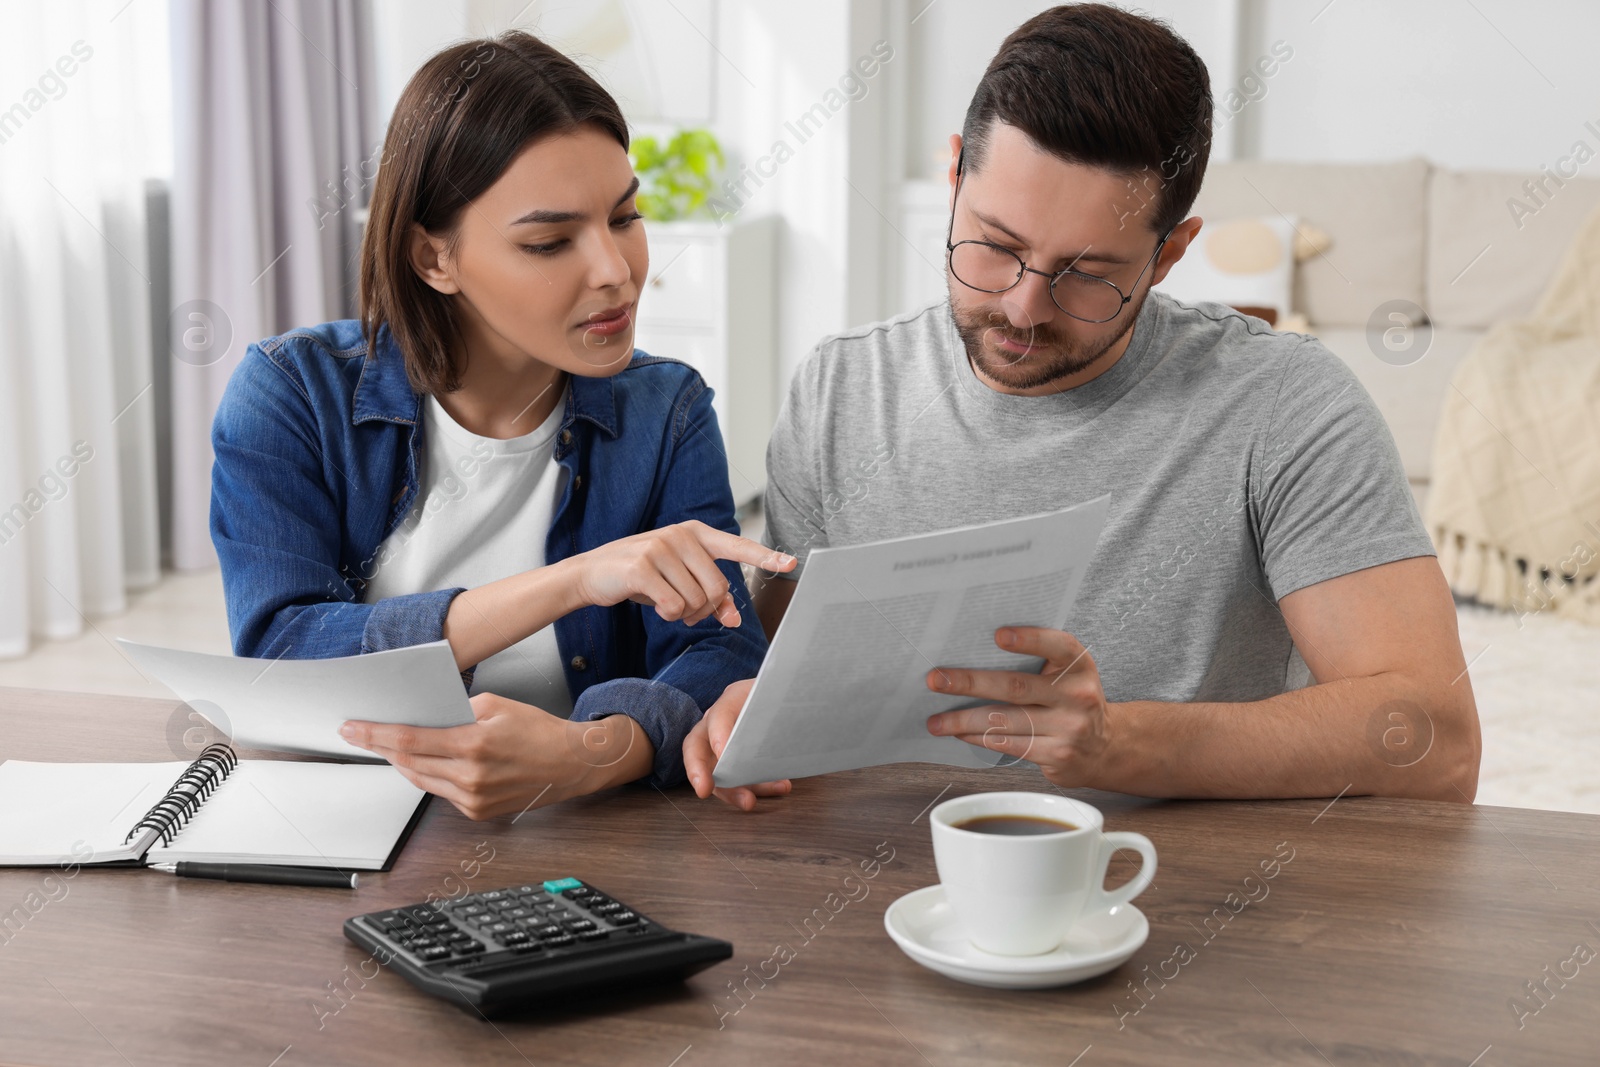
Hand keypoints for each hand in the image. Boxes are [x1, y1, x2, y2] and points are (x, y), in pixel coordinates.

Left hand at [340, 692, 654, 819]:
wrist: (571, 763)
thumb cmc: (540, 731)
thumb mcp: (497, 704)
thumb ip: (459, 709)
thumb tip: (429, 715)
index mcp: (474, 744)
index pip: (410, 739)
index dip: (375, 735)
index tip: (352, 729)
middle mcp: (471, 776)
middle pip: (408, 762)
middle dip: (381, 748)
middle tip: (360, 735)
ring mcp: (473, 798)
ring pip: (420, 780)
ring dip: (402, 763)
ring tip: (390, 747)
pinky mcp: (477, 812)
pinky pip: (440, 792)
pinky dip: (429, 776)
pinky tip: (426, 763)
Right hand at [568, 520, 794, 627]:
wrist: (594, 572)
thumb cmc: (644, 576)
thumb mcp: (679, 579)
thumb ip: (709, 592)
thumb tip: (734, 618)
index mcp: (695, 534)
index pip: (737, 546)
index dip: (766, 556)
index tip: (792, 562)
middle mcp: (681, 535)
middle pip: (717, 588)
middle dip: (704, 609)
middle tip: (685, 611)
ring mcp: (661, 548)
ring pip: (696, 601)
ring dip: (683, 615)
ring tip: (666, 604)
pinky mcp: (642, 567)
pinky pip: (673, 607)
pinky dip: (667, 616)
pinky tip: (654, 606)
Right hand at [683, 677, 791, 810]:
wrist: (794, 700)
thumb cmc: (786, 694)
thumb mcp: (784, 693)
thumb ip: (780, 706)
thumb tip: (786, 723)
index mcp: (734, 698)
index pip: (719, 715)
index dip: (718, 735)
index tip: (724, 756)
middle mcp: (720, 723)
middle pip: (697, 747)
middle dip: (697, 770)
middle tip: (703, 789)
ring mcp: (724, 745)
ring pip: (716, 773)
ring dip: (731, 791)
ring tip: (749, 802)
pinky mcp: (736, 764)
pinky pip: (737, 782)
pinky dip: (758, 789)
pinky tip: (781, 787)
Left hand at [924, 627, 1111, 787]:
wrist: (1105, 748)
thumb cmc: (1072, 701)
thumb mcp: (1069, 674)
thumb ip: (1039, 661)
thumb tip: (974, 651)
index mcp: (1080, 666)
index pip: (1058, 646)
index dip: (1029, 639)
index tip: (998, 635)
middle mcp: (1077, 696)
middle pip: (1016, 687)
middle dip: (971, 683)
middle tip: (936, 680)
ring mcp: (1068, 728)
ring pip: (1006, 721)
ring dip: (964, 720)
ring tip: (936, 721)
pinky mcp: (1057, 755)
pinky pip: (1009, 745)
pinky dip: (979, 738)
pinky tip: (960, 733)